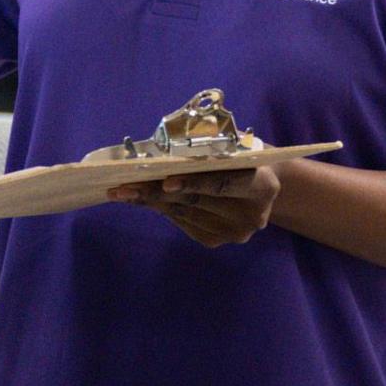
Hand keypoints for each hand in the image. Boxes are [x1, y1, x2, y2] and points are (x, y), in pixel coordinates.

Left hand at [109, 162, 280, 247]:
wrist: (261, 184)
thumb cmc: (242, 155)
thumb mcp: (235, 145)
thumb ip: (209, 148)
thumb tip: (161, 152)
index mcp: (263, 187)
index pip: (224, 184)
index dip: (194, 182)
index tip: (165, 181)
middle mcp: (250, 217)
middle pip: (197, 201)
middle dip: (157, 191)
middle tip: (124, 184)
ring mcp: (232, 233)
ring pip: (183, 213)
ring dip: (150, 201)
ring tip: (121, 191)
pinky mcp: (214, 240)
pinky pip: (180, 221)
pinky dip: (159, 207)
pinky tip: (139, 198)